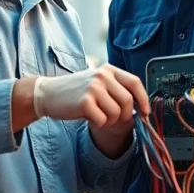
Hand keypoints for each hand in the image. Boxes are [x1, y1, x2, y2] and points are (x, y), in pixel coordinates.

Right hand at [35, 64, 150, 128]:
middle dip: (124, 115)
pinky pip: (103, 121)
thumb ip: (116, 89)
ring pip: (116, 114)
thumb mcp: (97, 82)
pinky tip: (87, 116)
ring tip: (96, 114)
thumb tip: (140, 107)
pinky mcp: (85, 101)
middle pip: (128, 102)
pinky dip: (97, 123)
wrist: (48, 94)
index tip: (145, 112)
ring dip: (109, 121)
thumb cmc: (75, 91)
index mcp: (108, 69)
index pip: (135, 82)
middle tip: (111, 117)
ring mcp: (93, 87)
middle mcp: (102, 76)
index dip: (144, 99)